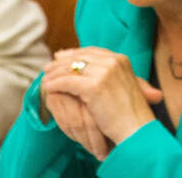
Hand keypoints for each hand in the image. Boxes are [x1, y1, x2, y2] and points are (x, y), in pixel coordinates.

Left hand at [40, 48, 162, 151]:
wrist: (137, 130)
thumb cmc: (129, 114)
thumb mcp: (121, 86)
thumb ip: (107, 74)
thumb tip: (85, 67)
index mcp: (120, 59)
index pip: (92, 51)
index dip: (74, 53)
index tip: (59, 57)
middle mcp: (113, 62)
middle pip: (80, 57)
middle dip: (61, 62)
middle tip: (47, 67)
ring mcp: (105, 72)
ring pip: (72, 69)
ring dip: (55, 74)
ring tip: (44, 79)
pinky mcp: (95, 86)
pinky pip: (68, 82)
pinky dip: (56, 84)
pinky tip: (48, 88)